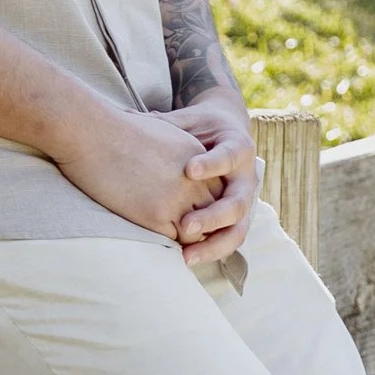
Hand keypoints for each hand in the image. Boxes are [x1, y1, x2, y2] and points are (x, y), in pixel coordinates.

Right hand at [53, 96, 233, 239]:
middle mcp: (194, 179)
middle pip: (213, 213)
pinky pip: (175, 241)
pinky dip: (170, 247)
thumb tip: (166, 167)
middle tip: (188, 239)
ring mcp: (177, 197)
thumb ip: (172, 153)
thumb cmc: (112, 130)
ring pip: (197, 233)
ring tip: (176, 247)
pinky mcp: (156, 214)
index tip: (190, 215)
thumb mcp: (156, 133)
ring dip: (188, 242)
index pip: (216, 191)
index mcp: (196, 157)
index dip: (203, 206)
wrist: (91, 131)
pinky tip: (158, 245)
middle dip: (202, 227)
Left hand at [170, 90, 257, 267]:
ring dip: (213, 245)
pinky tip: (187, 259)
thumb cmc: (201, 126)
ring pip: (237, 230)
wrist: (227, 135)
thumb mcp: (187, 121)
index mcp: (239, 147)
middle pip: (237, 203)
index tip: (188, 170)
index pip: (230, 157)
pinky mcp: (237, 219)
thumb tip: (127, 116)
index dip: (211, 165)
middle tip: (185, 224)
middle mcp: (247, 178)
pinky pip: (229, 240)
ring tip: (186, 256)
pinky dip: (211, 251)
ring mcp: (244, 202)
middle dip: (212, 216)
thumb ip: (165, 124)